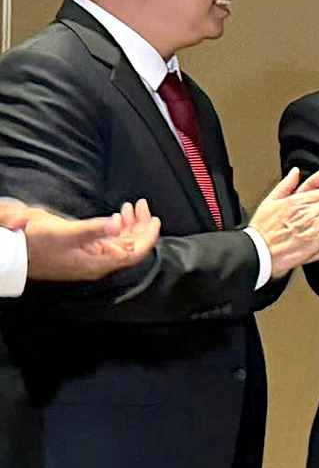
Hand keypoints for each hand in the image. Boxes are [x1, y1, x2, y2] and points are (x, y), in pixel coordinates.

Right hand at [2, 199, 161, 280]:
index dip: (148, 236)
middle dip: (140, 225)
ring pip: (120, 241)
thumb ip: (93, 229)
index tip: (155, 219)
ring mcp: (92, 257)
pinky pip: (108, 240)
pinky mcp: (83, 250)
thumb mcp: (65, 233)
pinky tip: (118, 215)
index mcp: (99, 262)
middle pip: (130, 246)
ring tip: (131, 206)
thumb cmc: (37, 244)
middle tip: (142, 205)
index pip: (134, 252)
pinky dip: (116, 226)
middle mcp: (99, 262)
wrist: (14, 252)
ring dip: (129, 224)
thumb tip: (117, 224)